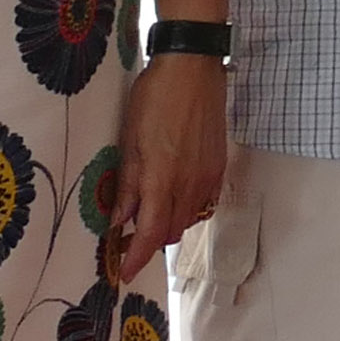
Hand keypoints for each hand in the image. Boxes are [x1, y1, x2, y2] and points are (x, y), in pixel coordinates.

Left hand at [105, 52, 228, 284]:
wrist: (192, 68)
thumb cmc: (154, 98)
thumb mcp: (129, 141)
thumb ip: (128, 185)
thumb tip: (120, 219)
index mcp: (163, 180)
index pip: (152, 234)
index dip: (137, 257)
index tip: (124, 272)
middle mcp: (190, 185)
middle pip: (172, 232)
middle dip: (151, 242)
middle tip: (128, 238)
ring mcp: (208, 176)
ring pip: (188, 219)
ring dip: (169, 225)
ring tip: (149, 216)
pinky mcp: (218, 166)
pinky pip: (203, 202)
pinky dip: (186, 209)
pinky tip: (172, 196)